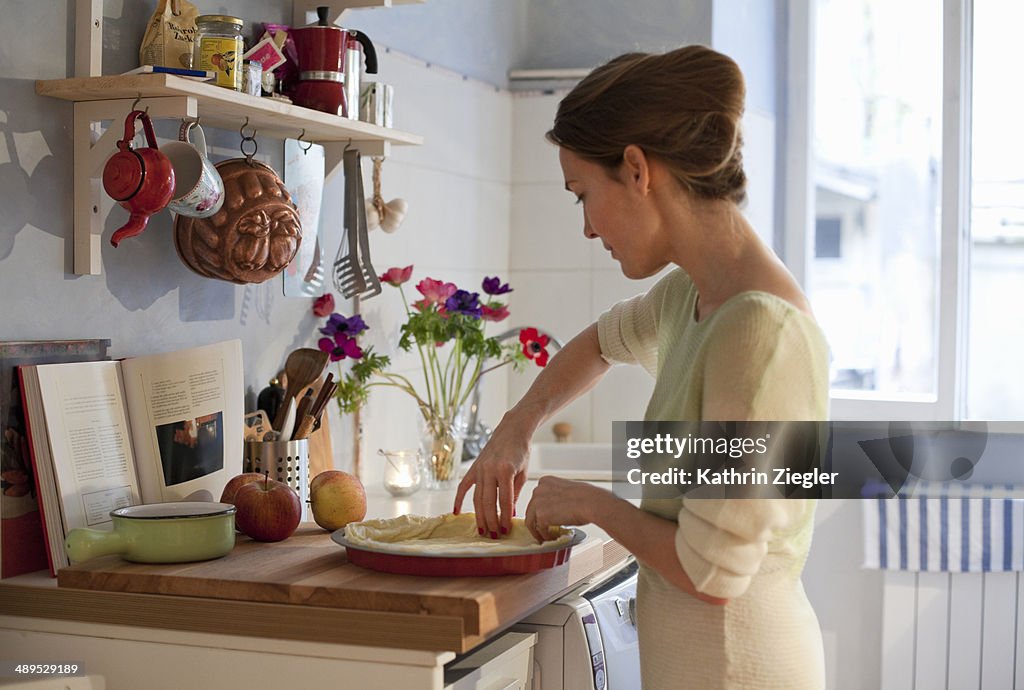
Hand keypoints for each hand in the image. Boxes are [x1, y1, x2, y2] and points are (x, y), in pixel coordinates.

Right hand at [453, 414, 531, 538]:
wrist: (512, 430)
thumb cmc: (521, 451)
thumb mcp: (523, 473)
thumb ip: (515, 494)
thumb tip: (509, 514)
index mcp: (505, 471)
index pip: (504, 501)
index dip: (504, 518)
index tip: (506, 530)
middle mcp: (489, 470)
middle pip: (487, 502)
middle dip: (491, 521)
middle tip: (494, 536)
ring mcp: (479, 468)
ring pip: (476, 498)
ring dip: (479, 516)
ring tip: (483, 530)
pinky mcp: (473, 467)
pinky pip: (463, 486)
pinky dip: (459, 500)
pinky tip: (456, 513)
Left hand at [524, 476, 604, 543]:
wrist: (591, 503)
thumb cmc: (587, 497)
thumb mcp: (567, 490)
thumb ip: (557, 496)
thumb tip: (557, 508)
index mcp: (545, 481)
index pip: (536, 498)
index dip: (540, 510)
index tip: (544, 517)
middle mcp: (538, 489)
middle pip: (531, 509)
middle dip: (537, 521)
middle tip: (544, 529)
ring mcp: (538, 502)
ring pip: (531, 521)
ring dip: (538, 530)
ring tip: (546, 536)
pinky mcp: (541, 516)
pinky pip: (539, 530)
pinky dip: (545, 536)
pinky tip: (552, 537)